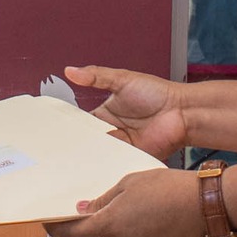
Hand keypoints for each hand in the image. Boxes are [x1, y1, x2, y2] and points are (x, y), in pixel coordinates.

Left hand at [44, 166, 200, 236]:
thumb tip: (84, 210)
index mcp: (111, 225)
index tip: (48, 221)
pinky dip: (130, 230)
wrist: (206, 205)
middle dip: (91, 222)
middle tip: (93, 203)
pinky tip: (144, 214)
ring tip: (130, 203)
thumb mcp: (130, 183)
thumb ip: (104, 199)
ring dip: (113, 225)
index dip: (57, 228)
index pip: (73, 233)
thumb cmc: (169, 188)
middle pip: (94, 236)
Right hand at [64, 65, 187, 160]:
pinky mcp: (132, 157)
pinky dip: (107, 165)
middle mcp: (111, 130)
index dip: (69, 127)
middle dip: (78, 146)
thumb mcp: (122, 79)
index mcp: (105, 112)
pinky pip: (116, 162)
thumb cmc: (157, 93)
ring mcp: (122, 145)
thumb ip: (96, 76)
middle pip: (88, 141)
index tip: (54, 131)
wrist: (182, 111)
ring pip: (100, 154)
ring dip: (91, 156)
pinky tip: (97, 167)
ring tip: (75, 160)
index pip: (81, 122)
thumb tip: (71, 70)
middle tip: (61, 150)